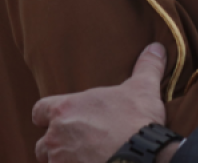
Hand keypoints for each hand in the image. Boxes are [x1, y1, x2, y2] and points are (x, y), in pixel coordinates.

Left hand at [32, 43, 167, 162]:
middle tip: (80, 141)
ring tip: (86, 155)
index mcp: (67, 108)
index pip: (40, 110)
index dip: (48, 114)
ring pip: (52, 160)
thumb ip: (147, 66)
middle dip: (58, 142)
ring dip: (64, 159)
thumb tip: (156, 47)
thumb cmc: (136, 119)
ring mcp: (60, 159)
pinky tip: (93, 162)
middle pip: (44, 141)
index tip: (62, 117)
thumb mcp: (144, 87)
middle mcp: (56, 134)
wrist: (140, 154)